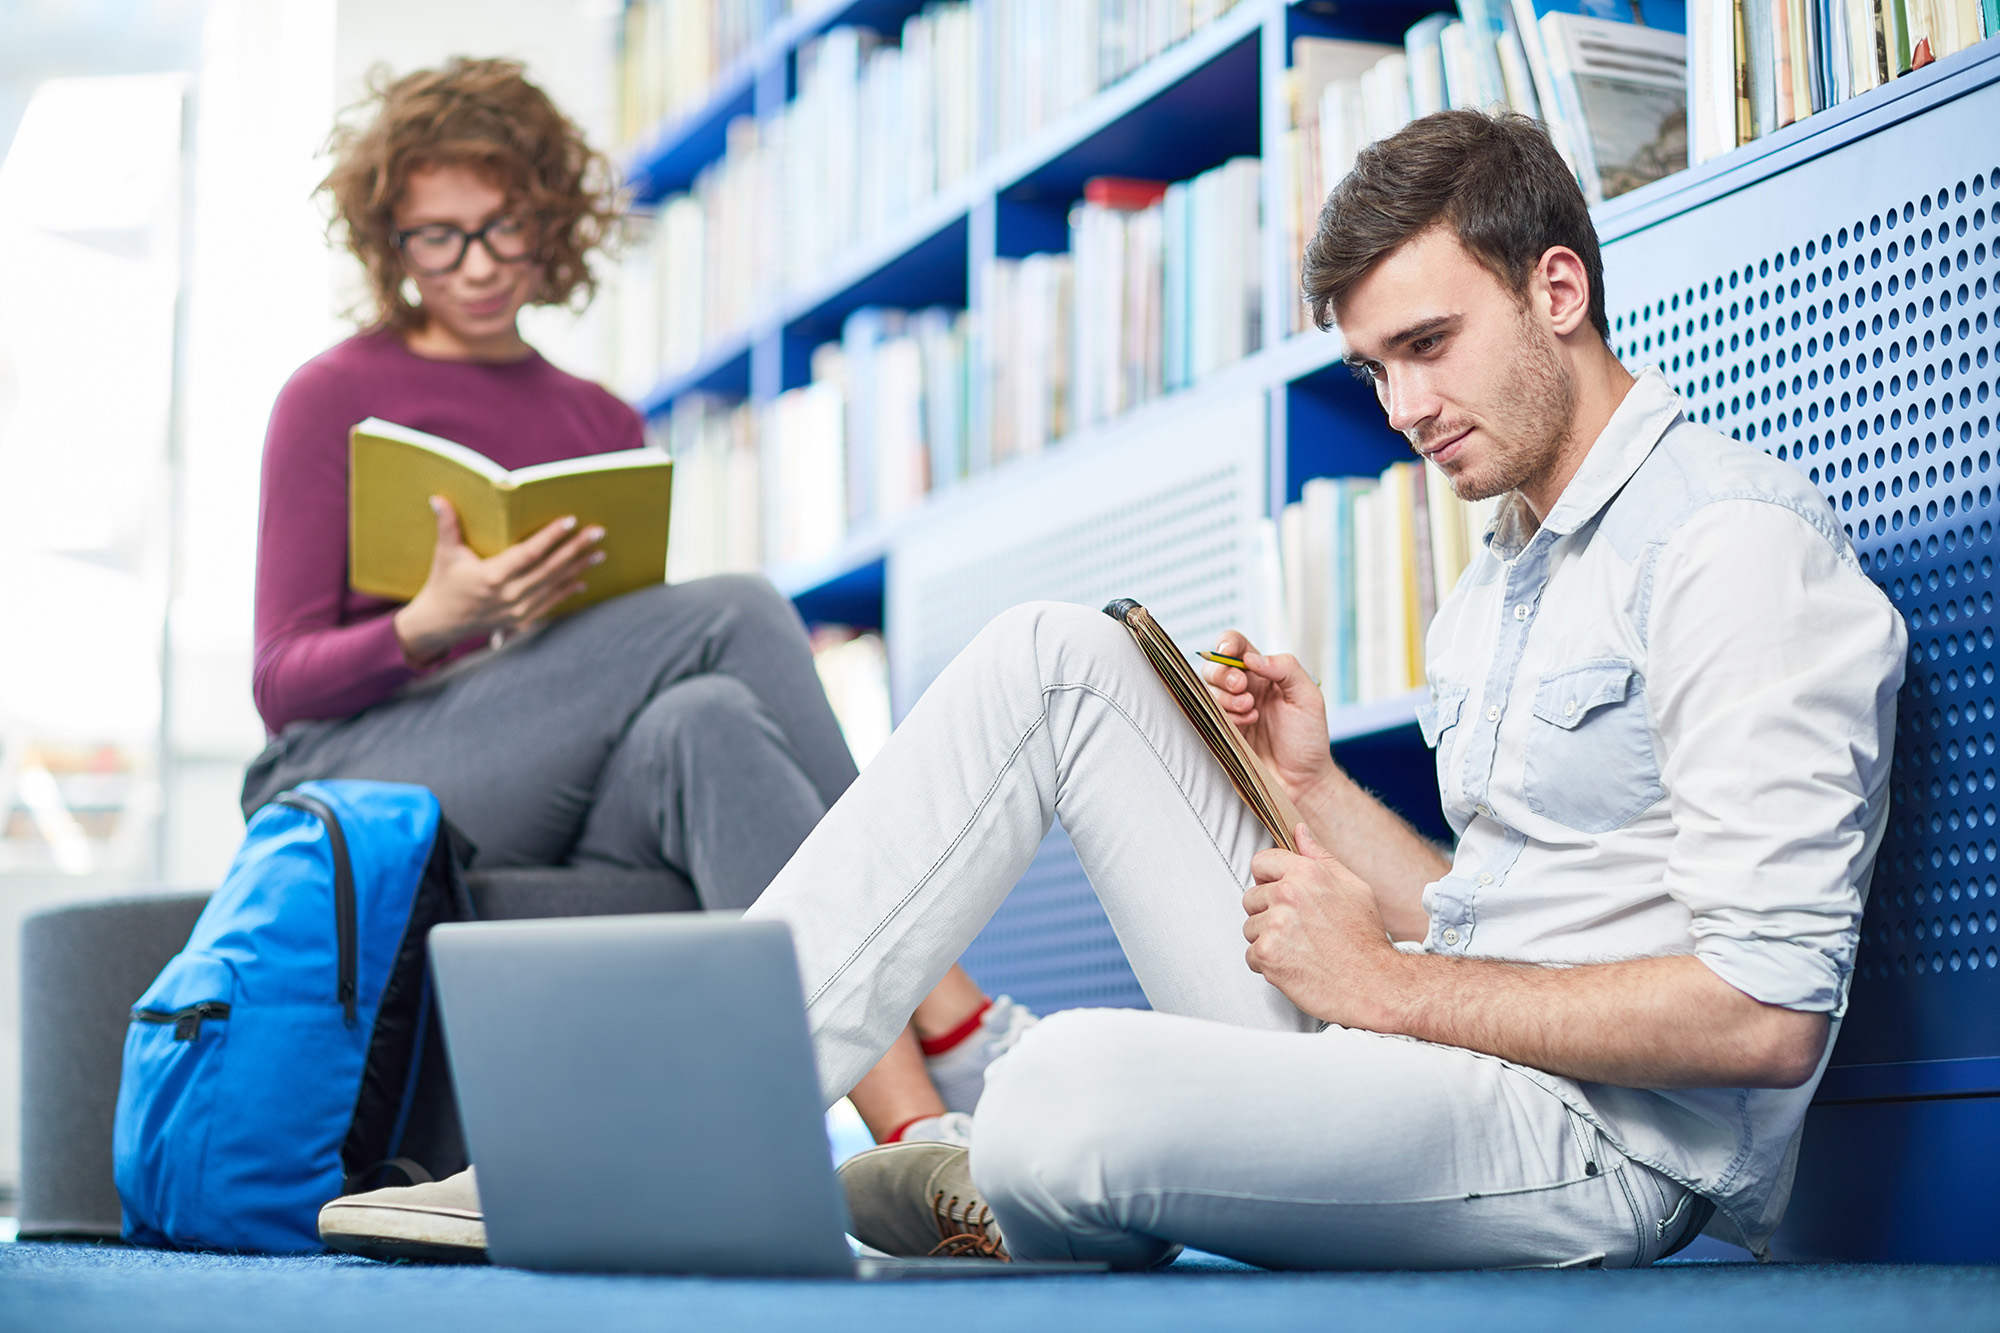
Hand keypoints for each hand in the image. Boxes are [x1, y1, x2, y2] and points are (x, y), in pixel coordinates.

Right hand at [391, 497, 603, 663]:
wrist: (441, 623)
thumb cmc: (444, 583)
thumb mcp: (445, 553)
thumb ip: (447, 525)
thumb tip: (438, 499)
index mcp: (492, 576)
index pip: (529, 553)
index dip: (551, 536)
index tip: (570, 521)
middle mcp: (509, 595)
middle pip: (550, 568)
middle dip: (576, 549)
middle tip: (598, 532)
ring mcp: (518, 610)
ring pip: (555, 586)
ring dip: (578, 569)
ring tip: (599, 553)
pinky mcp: (522, 620)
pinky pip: (551, 603)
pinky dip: (567, 591)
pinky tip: (583, 579)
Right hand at [1203, 630, 1334, 801]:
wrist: (1301, 781)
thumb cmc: (1309, 740)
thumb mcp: (1308, 697)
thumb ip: (1285, 668)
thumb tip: (1252, 658)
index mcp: (1265, 673)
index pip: (1237, 646)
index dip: (1227, 643)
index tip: (1229, 652)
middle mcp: (1245, 688)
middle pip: (1214, 665)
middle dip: (1223, 673)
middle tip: (1242, 688)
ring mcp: (1231, 710)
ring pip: (1207, 688)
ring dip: (1226, 696)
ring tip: (1251, 712)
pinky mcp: (1222, 730)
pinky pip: (1207, 713)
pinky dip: (1225, 715)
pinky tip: (1247, 724)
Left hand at [1243, 824, 1406, 1026]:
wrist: (1374, 984)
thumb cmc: (1365, 939)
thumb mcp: (1353, 887)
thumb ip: (1320, 858)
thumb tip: (1299, 831)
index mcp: (1306, 873)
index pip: (1261, 862)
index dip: (1269, 880)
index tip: (1281, 896)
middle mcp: (1287, 894)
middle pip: (1251, 898)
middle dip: (1268, 914)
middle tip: (1299, 930)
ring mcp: (1275, 924)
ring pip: (1250, 928)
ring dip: (1268, 940)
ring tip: (1299, 949)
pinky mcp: (1268, 953)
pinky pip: (1251, 956)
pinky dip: (1268, 965)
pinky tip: (1294, 965)